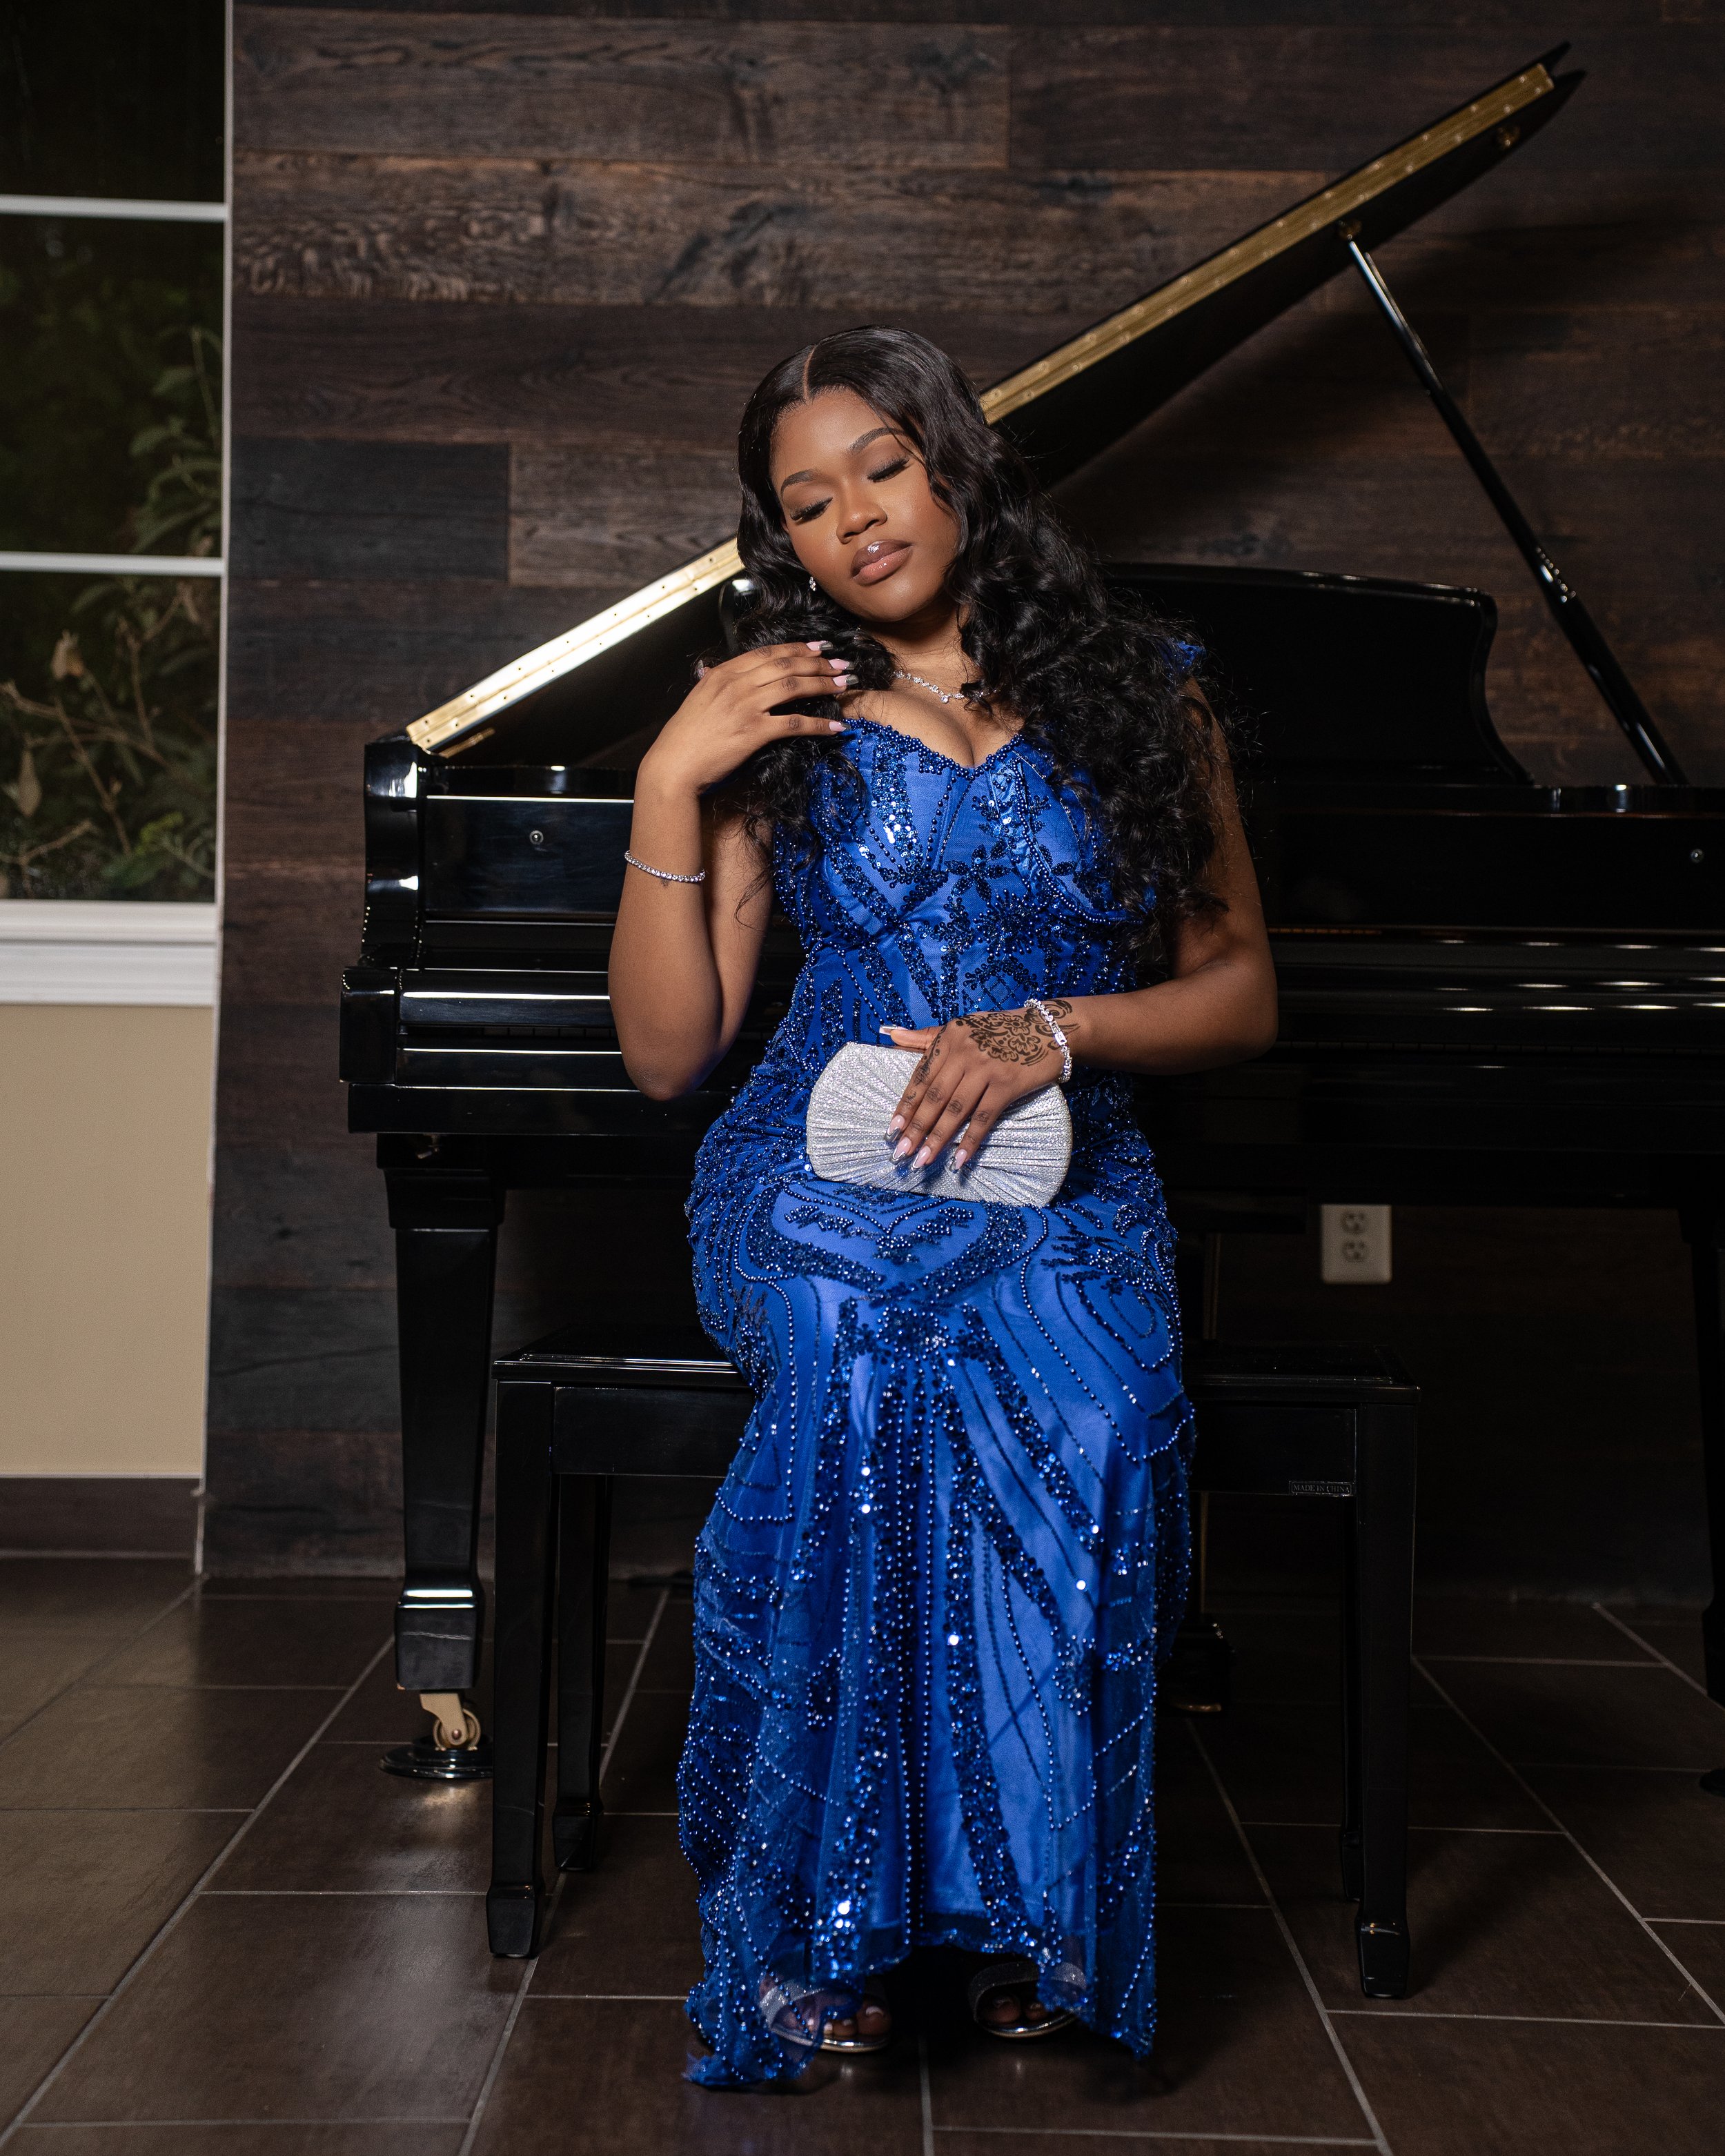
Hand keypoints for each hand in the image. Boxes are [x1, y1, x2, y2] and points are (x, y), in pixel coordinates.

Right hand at [637, 642, 855, 795]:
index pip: (767, 653)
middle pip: (786, 665)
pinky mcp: (754, 732)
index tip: (819, 648)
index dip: (797, 648)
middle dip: (819, 663)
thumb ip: (710, 681)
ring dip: (824, 684)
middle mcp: (736, 684)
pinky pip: (793, 723)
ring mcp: (746, 707)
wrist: (674, 765)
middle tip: (842, 664)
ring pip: (794, 687)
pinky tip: (835, 726)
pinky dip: (818, 723)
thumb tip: (711, 670)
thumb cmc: (684, 737)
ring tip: (845, 685)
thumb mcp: (696, 699)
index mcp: (723, 673)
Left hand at [881, 1004, 1069, 1170]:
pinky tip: (959, 1160)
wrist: (1048, 1029)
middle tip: (901, 1153)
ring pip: (955, 1110)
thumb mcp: (962, 1027)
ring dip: (937, 1138)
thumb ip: (926, 1036)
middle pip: (934, 1097)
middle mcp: (964, 1052)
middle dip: (915, 1128)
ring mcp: (986, 1068)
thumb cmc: (1000, 1030)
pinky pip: (983, 1118)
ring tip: (922, 1160)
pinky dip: (970, 1141)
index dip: (906, 1105)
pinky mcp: (1007, 1085)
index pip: (921, 1076)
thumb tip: (891, 1035)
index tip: (892, 1130)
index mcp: (949, 1038)